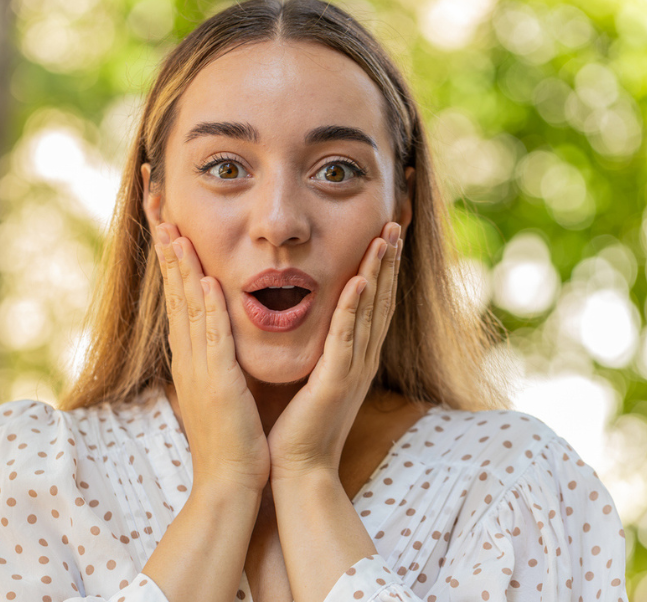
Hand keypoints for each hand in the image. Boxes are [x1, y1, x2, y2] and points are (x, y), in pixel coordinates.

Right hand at [155, 222, 270, 495]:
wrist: (229, 480)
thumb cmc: (229, 437)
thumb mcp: (218, 385)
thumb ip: (214, 354)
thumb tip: (214, 328)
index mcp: (190, 354)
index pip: (178, 294)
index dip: (171, 255)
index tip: (165, 219)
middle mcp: (188, 354)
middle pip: (174, 290)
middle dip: (165, 246)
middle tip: (155, 206)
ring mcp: (200, 367)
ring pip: (188, 307)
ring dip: (181, 268)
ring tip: (174, 230)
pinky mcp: (217, 383)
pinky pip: (212, 339)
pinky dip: (207, 309)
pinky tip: (205, 282)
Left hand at [267, 222, 403, 481]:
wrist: (299, 468)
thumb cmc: (299, 425)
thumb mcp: (312, 376)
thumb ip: (318, 349)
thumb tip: (308, 320)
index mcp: (354, 357)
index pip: (372, 304)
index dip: (380, 269)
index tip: (383, 234)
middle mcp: (361, 360)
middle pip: (380, 300)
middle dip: (388, 261)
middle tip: (394, 223)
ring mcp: (352, 370)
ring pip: (370, 312)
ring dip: (378, 273)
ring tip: (385, 238)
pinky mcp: (336, 382)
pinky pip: (347, 339)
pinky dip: (354, 309)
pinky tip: (360, 282)